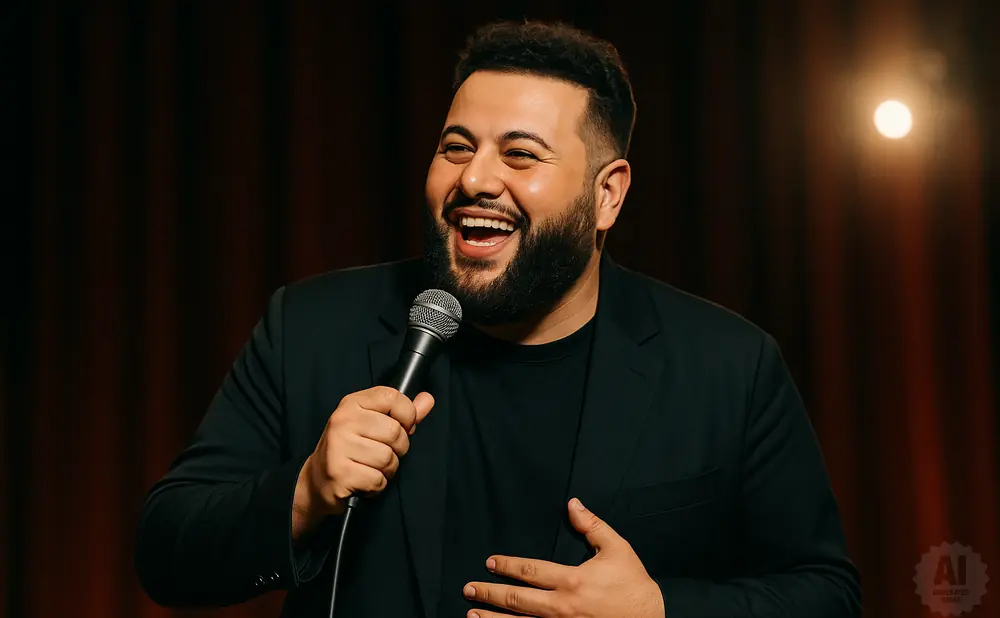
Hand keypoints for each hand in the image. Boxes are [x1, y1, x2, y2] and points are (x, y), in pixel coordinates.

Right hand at [292, 386, 433, 538]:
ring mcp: (339, 446)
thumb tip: (427, 399)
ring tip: (371, 468)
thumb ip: (402, 413)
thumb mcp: (372, 424)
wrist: (317, 480)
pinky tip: (364, 480)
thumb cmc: (350, 449)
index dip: (407, 415)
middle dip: (398, 449)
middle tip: (382, 453)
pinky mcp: (339, 473)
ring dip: (387, 469)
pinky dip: (377, 485)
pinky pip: (378, 479)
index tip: (402, 426)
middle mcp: (342, 421)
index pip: (392, 397)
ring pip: (388, 458)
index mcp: (352, 403)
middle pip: (395, 432)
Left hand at [463, 498, 664, 617]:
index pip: (530, 571)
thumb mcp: (617, 549)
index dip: (508, 566)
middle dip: (490, 593)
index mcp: (572, 581)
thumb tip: (572, 504)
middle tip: (469, 588)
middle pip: (518, 600)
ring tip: (472, 614)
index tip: (490, 562)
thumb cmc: (633, 585)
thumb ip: (592, 526)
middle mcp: (562, 607)